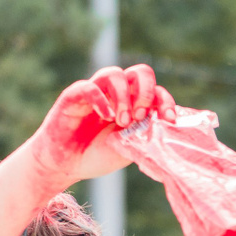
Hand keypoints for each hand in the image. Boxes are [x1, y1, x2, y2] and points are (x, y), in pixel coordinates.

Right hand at [29, 64, 176, 183]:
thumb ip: (144, 135)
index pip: (156, 91)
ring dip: (123, 97)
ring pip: (115, 74)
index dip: (165, 101)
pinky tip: (106, 117)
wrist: (67, 163)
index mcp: (133, 104)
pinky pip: (89, 87)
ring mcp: (96, 91)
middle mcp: (116, 93)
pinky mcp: (74, 95)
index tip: (168, 120)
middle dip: (145, 92)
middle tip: (140, 116)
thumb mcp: (129, 148)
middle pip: (140, 72)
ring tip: (122, 121)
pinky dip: (102, 101)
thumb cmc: (98, 154)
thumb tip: (165, 127)